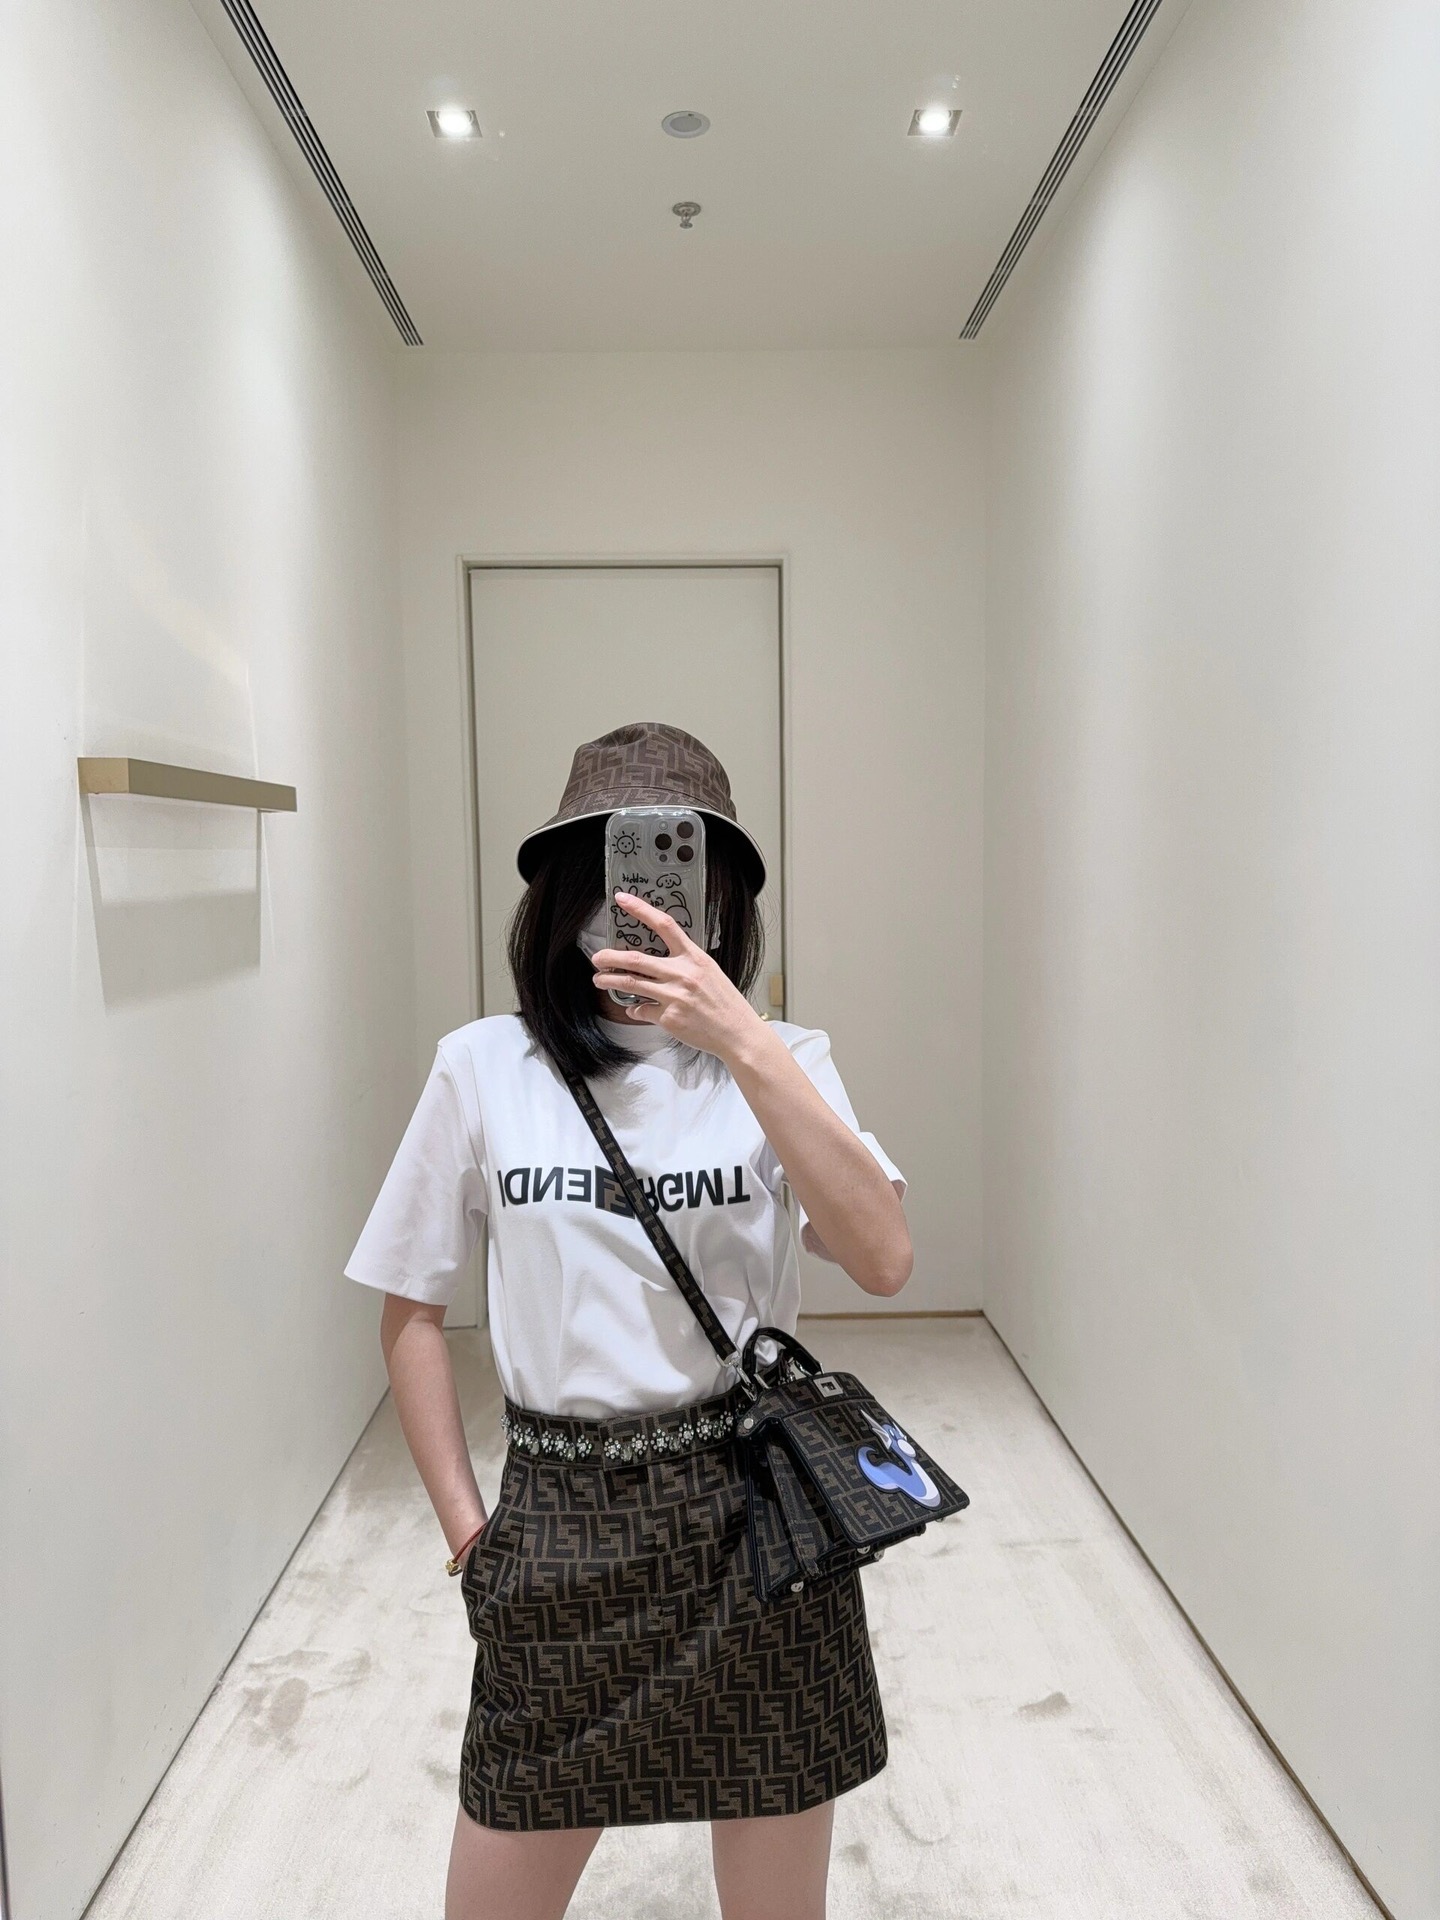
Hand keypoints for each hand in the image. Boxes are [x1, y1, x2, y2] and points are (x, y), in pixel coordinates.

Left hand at [591, 892, 766, 1063]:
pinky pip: (641, 1010)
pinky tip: (633, 1008)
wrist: (737, 1032)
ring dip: (610, 981)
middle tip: (597, 957)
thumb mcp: (709, 972)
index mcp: (694, 957)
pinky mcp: (669, 1018)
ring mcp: (674, 996)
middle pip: (636, 959)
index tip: (622, 899)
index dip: (640, 909)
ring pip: (631, 984)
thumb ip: (684, 964)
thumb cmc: (724, 1002)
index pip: (664, 925)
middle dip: (610, 957)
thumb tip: (656, 965)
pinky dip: (634, 1009)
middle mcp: (682, 973)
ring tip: (600, 979)